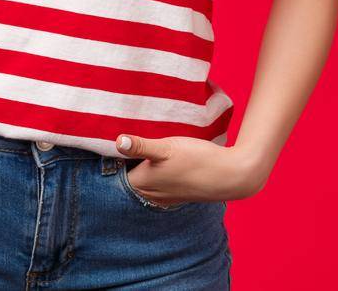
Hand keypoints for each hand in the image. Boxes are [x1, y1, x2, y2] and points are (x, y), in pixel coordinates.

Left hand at [115, 132, 263, 205]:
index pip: (113, 174)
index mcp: (141, 183)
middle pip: (126, 179)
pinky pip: (156, 186)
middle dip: (121, 164)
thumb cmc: (197, 159)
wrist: (231, 175)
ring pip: (142, 183)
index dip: (109, 159)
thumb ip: (141, 145)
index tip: (106, 142)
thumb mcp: (167, 147)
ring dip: (138, 169)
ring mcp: (164, 197)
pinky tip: (159, 162)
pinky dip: (153, 175)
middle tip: (120, 141)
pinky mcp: (177, 194)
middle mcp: (150, 195)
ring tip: (138, 150)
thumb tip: (117, 141)